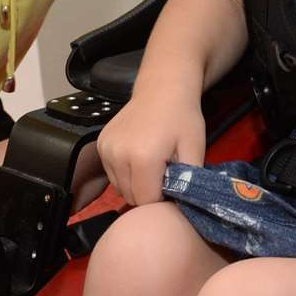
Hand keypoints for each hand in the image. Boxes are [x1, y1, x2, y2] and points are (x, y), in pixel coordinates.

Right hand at [96, 89, 203, 205]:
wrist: (162, 88)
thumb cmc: (182, 118)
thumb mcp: (195, 149)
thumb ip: (188, 182)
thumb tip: (181, 207)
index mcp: (143, 158)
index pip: (147, 201)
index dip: (163, 198)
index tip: (172, 183)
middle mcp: (119, 155)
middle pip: (131, 197)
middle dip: (149, 192)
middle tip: (164, 173)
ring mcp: (106, 149)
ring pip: (120, 188)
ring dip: (135, 184)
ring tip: (151, 164)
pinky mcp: (100, 145)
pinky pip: (112, 174)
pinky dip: (125, 173)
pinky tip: (138, 157)